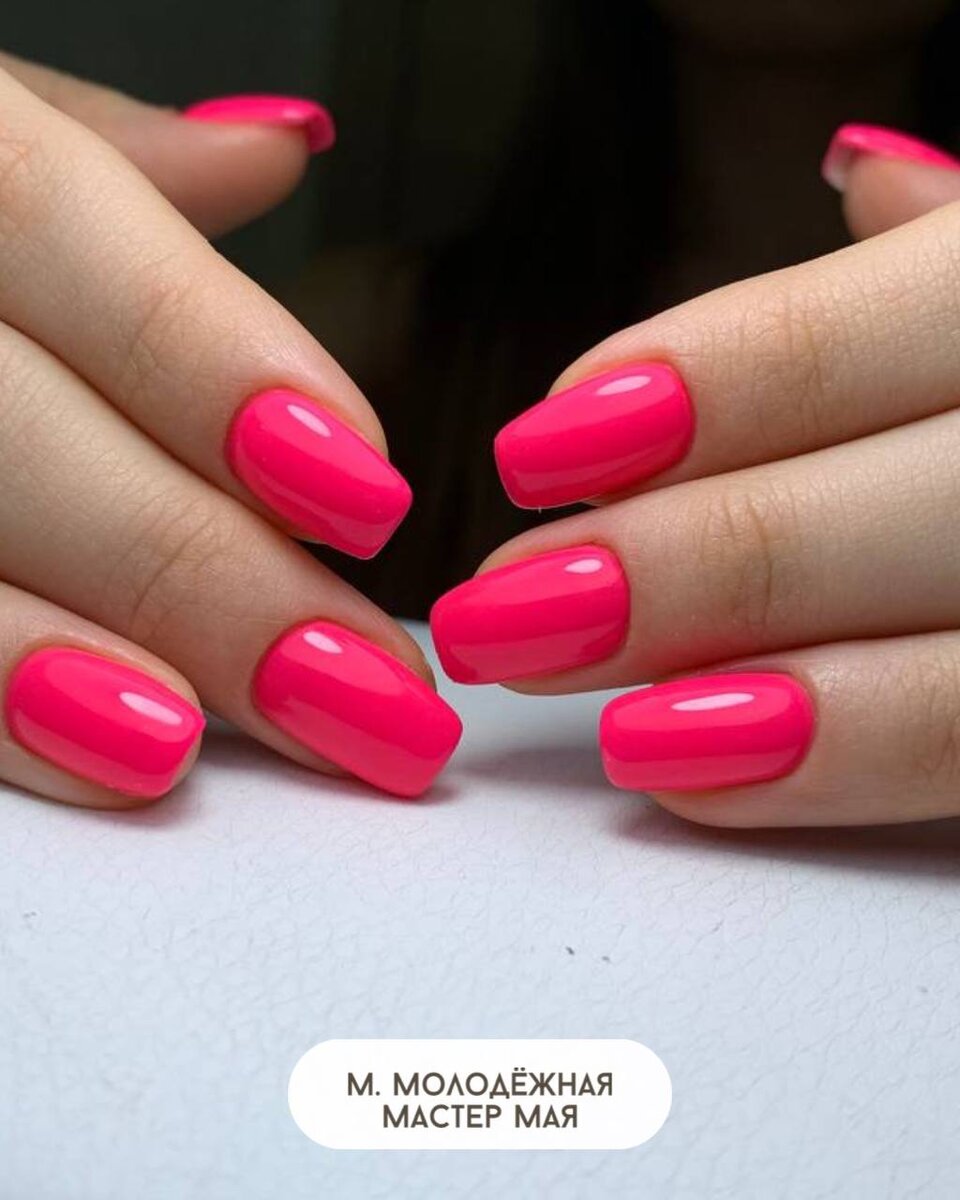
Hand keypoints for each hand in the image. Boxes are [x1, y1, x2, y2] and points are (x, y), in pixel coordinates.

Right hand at [0, 54, 459, 806]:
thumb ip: (101, 159)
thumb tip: (275, 148)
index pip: (65, 233)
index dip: (222, 370)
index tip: (368, 492)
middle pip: (19, 440)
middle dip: (212, 580)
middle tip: (371, 687)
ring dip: (72, 673)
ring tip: (210, 748)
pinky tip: (103, 752)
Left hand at [431, 123, 959, 827]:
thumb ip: (944, 256)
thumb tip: (856, 170)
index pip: (852, 338)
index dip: (687, 397)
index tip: (538, 449)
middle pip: (873, 507)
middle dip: (667, 564)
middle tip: (504, 610)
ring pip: (948, 660)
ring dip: (740, 684)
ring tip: (595, 711)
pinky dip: (838, 764)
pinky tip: (699, 771)